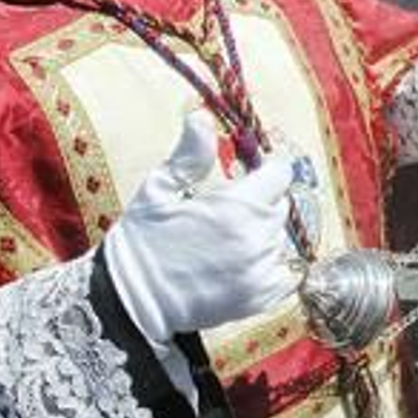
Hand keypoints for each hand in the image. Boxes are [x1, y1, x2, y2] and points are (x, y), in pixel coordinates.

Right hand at [104, 111, 301, 342]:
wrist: (131, 300)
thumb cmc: (142, 241)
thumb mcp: (159, 189)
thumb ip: (189, 154)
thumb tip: (202, 117)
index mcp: (237, 206)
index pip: (280, 173)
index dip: (269, 168)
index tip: (256, 171)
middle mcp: (256, 237)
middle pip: (281, 206)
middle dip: (263, 201)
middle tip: (233, 209)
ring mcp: (261, 270)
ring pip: (282, 240)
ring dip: (265, 235)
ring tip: (229, 240)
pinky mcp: (261, 298)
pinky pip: (286, 273)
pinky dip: (273, 266)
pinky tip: (245, 263)